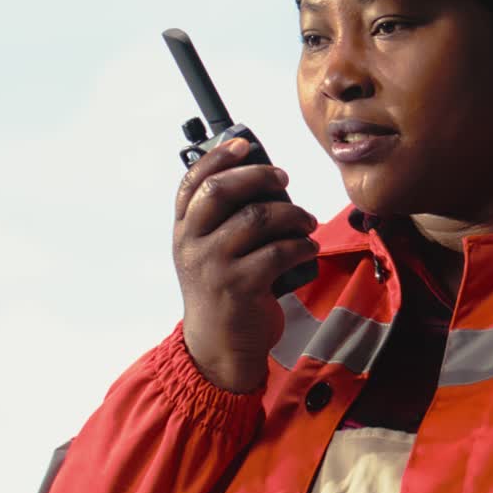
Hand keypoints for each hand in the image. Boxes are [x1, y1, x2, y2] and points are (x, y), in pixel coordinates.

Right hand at [173, 138, 318, 392]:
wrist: (220, 347)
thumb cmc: (223, 292)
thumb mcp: (208, 254)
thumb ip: (222, 221)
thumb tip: (265, 179)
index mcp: (184, 231)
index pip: (192, 182)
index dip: (218, 157)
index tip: (244, 145)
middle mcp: (192, 245)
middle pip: (222, 191)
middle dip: (259, 177)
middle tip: (284, 180)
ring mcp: (213, 266)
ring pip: (258, 218)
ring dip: (292, 214)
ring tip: (306, 221)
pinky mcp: (239, 287)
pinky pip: (278, 251)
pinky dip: (301, 244)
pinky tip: (309, 247)